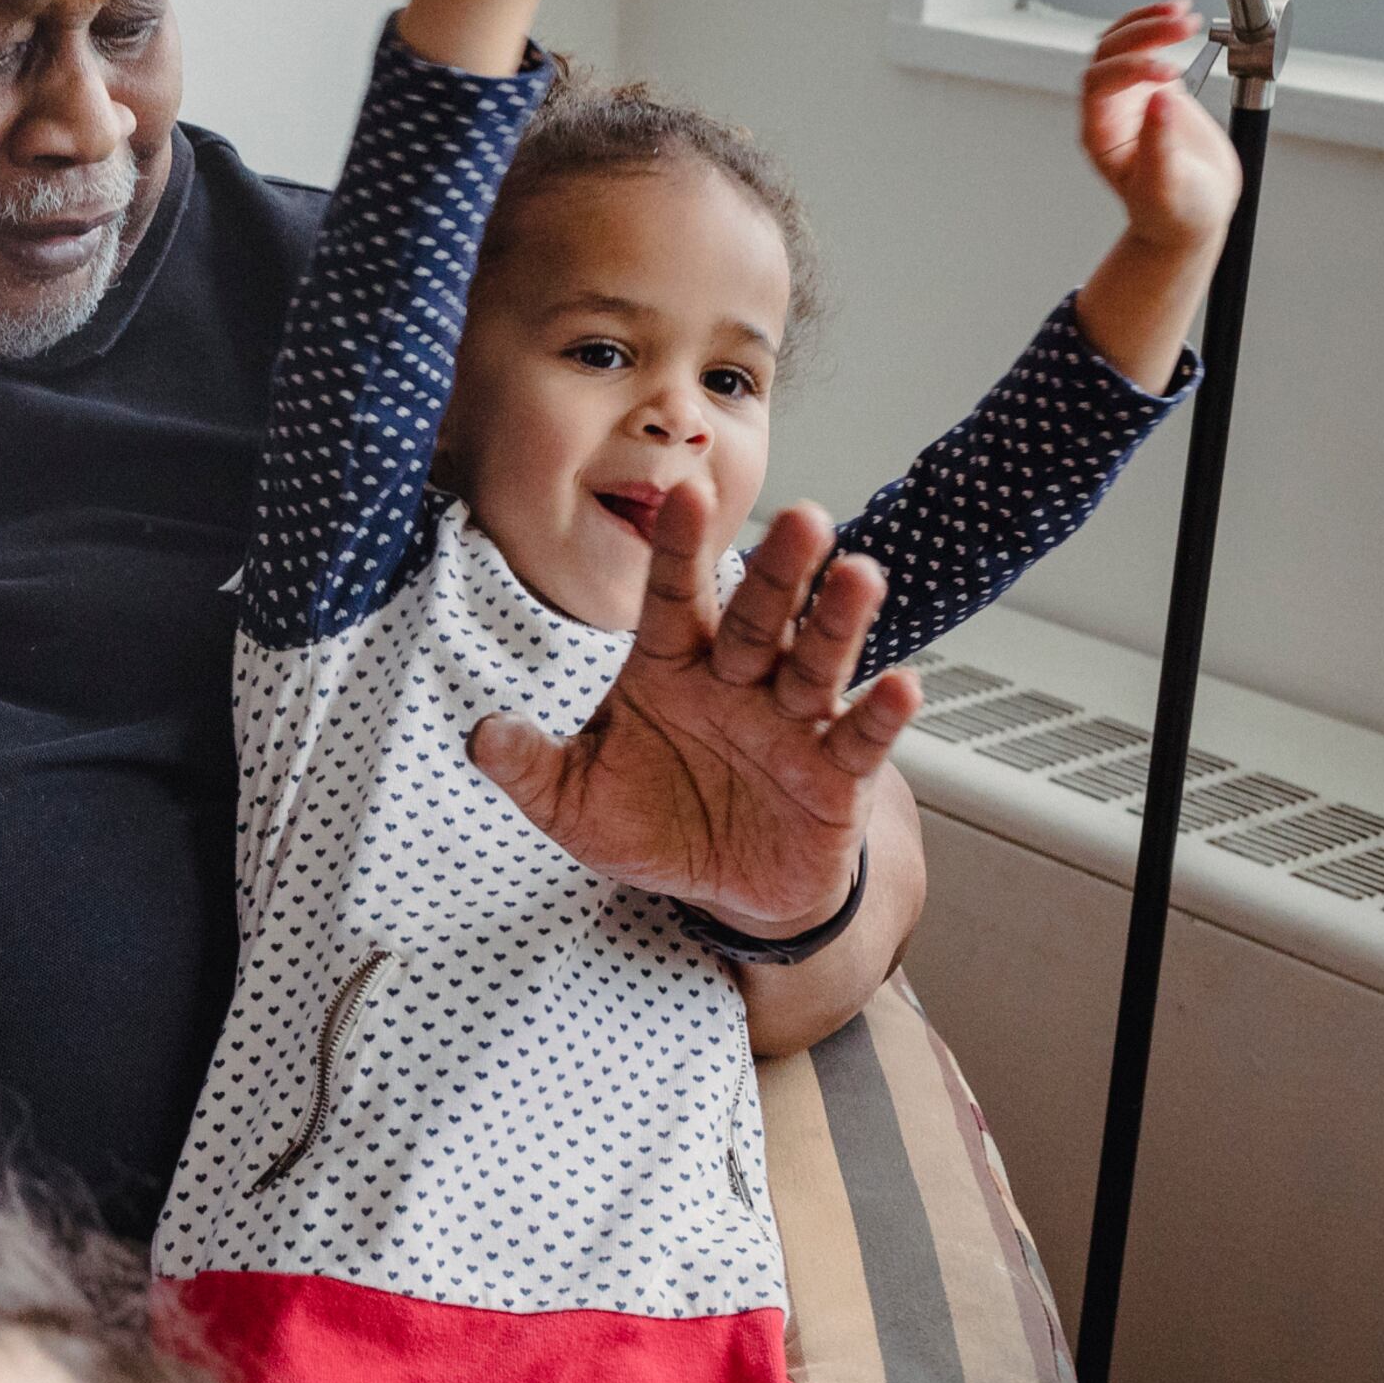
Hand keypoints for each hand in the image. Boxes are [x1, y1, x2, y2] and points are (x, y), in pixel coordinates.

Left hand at [470, 488, 920, 936]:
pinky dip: (880, 715)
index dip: (677, 549)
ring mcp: (792, 722)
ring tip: (859, 574)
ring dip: (837, 621)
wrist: (720, 890)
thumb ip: (530, 767)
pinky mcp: (835, 775)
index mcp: (671, 668)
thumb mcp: (574, 802)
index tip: (681, 492)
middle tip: (803, 516)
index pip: (673, 598)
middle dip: (778, 570)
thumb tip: (480, 736)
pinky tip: (903, 686)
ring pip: (815, 660)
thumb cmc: (650, 824)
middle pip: (757, 616)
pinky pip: (858, 739)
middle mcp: (738, 681)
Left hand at [1081, 0, 1240, 254]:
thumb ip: (1158, 145)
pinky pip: (1149, 49)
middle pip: (1109, 55)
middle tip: (1182, 24)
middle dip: (1142, 34)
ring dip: (1150, 22)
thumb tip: (1160, 99)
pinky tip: (1184, 15)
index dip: (1130, 70)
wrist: (1191, 218)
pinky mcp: (1157, 89)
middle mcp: (1108, 111)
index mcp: (1100, 135)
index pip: (1099, 85)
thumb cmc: (1172, 212)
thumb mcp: (1166, 186)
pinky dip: (1162, 28)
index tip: (1170, 75)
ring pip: (1125, 44)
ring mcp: (1130, 97)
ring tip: (1185, 12)